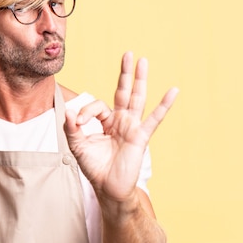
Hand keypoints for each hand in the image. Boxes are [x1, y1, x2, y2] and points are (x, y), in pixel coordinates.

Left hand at [64, 52, 177, 202]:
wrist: (108, 188)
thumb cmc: (94, 167)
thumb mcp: (77, 146)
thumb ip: (72, 128)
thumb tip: (69, 111)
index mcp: (106, 121)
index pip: (97, 106)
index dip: (86, 111)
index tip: (78, 122)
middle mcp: (120, 121)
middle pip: (123, 92)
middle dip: (125, 73)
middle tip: (128, 54)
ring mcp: (132, 127)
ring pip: (137, 99)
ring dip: (140, 80)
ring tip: (143, 61)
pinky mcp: (140, 137)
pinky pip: (154, 119)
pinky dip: (164, 105)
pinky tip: (173, 91)